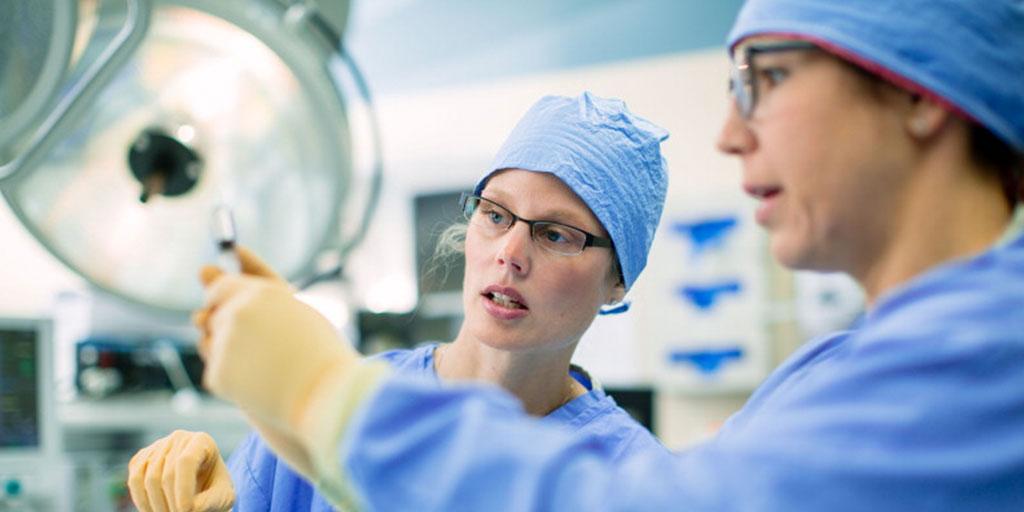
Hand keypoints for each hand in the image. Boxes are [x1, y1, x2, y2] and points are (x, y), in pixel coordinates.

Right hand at [127, 430, 233, 511]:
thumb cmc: (215, 490)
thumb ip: (210, 502)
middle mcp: (178, 438)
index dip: (182, 488)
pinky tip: (153, 511)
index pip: (186, 462)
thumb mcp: (223, 497)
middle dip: (171, 503)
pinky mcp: (141, 458)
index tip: (184, 511)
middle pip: (166, 474)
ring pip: (147, 479)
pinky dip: (141, 500)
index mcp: (202, 441)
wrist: (203, 485)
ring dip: (155, 506)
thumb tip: (187, 509)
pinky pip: (134, 480)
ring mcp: (157, 446)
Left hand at [195, 249, 357, 431]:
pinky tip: (259, 386)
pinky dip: (231, 380)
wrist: (327, 395)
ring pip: (211, 345)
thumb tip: (208, 279)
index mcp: (262, 293)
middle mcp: (239, 312)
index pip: (220, 288)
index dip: (218, 299)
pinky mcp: (219, 374)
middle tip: (252, 348)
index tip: (220, 308)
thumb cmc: (319, 353)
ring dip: (227, 353)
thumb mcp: (296, 312)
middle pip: (213, 316)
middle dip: (224, 328)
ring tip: (265, 368)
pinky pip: (216, 373)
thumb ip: (258, 297)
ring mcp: (226, 343)